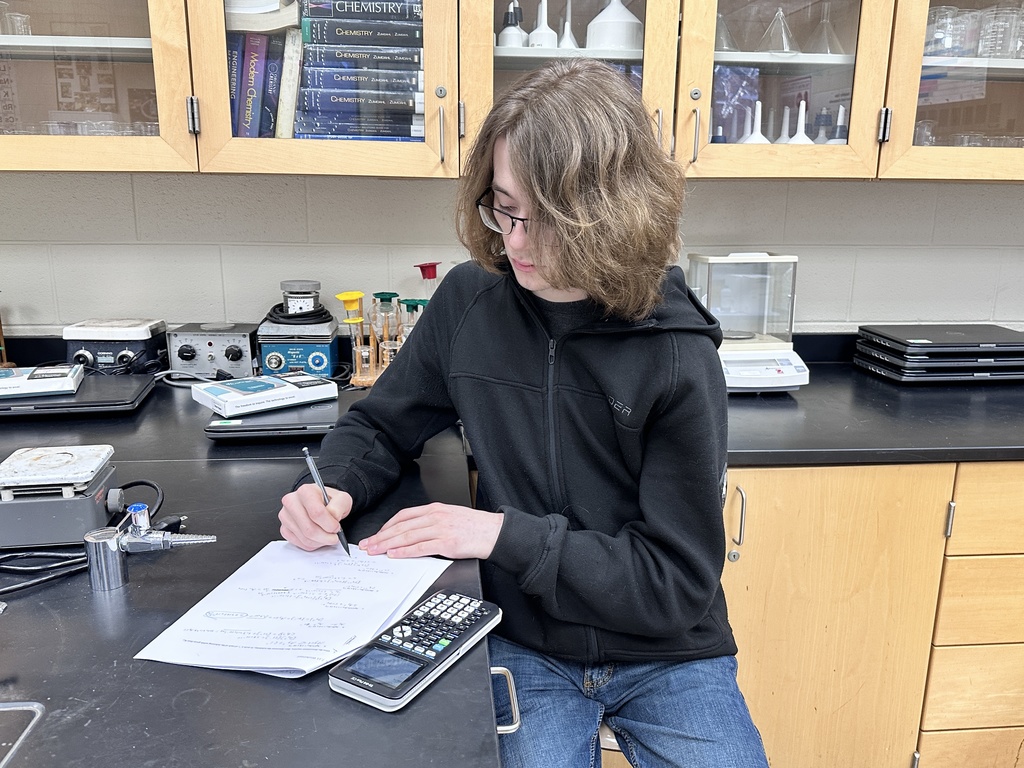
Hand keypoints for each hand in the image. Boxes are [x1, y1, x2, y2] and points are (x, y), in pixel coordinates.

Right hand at [279, 483, 353, 550]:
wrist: (320, 504)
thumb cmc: (328, 501)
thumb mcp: (342, 499)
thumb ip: (339, 507)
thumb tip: (333, 518)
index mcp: (305, 491)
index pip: (317, 513)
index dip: (329, 524)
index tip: (336, 527)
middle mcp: (291, 502)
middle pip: (309, 529)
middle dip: (326, 537)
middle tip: (334, 536)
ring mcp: (285, 516)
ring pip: (305, 538)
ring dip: (320, 541)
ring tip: (327, 536)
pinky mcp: (284, 528)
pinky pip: (300, 543)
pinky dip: (312, 544)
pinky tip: (318, 537)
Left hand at [359, 503, 502, 559]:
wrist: (494, 532)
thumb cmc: (474, 527)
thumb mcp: (450, 517)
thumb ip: (431, 522)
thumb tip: (412, 533)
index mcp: (435, 509)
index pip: (403, 515)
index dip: (386, 526)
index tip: (375, 534)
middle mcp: (435, 516)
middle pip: (401, 526)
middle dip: (380, 536)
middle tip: (367, 545)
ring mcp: (440, 529)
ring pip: (407, 536)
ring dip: (387, 544)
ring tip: (375, 551)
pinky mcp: (447, 542)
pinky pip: (420, 547)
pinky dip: (405, 551)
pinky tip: (394, 555)